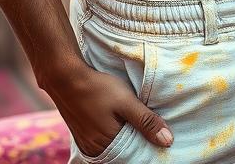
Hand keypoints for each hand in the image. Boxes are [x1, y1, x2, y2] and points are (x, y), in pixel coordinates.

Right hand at [45, 60, 172, 154]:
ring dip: (125, 136)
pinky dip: (114, 133)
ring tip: (135, 122)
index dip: (147, 146)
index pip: (133, 155)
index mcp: (107, 145)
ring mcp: (87, 143)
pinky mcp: (82, 135)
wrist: (67, 78)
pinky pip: (103, 140)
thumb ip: (146, 122)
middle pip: (123, 152)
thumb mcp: (127, 102)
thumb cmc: (98, 89)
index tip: (159, 137)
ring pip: (113, 145)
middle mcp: (95, 150)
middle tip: (150, 128)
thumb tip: (167, 141)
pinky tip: (119, 121)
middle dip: (137, 142)